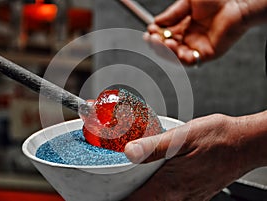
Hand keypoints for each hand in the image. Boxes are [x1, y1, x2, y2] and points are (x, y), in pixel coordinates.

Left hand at [124, 113, 266, 200]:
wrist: (246, 143)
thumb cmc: (218, 137)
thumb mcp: (183, 136)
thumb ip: (154, 146)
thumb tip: (129, 152)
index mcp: (172, 184)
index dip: (122, 199)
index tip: (109, 195)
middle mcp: (180, 195)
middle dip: (132, 196)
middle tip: (117, 184)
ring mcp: (190, 197)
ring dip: (146, 194)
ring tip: (133, 181)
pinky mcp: (196, 192)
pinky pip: (173, 197)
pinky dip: (160, 191)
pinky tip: (158, 178)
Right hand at [145, 0, 249, 65]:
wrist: (237, 2)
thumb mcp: (187, 2)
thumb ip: (172, 13)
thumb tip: (155, 22)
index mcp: (182, 26)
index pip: (163, 36)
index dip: (155, 35)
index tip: (150, 31)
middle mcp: (188, 38)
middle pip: (167, 48)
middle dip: (158, 45)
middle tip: (153, 38)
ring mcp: (196, 47)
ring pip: (176, 57)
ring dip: (168, 52)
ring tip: (166, 42)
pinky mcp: (206, 54)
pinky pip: (191, 61)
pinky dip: (182, 58)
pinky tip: (178, 49)